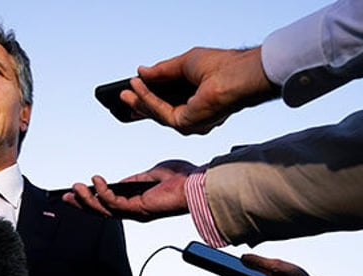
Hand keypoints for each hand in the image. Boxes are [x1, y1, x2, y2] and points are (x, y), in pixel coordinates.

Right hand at [64, 160, 195, 221]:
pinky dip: (103, 192)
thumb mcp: (153, 174)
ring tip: (75, 188)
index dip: (92, 200)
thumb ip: (135, 180)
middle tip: (67, 196)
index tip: (78, 191)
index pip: (109, 205)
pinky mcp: (139, 209)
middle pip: (101, 212)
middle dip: (82, 204)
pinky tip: (96, 181)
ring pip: (103, 210)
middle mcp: (135, 211)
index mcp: (138, 204)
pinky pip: (114, 203)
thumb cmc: (182, 179)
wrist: (197, 184)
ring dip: (87, 199)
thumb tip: (119, 182)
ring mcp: (136, 212)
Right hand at [120, 47, 278, 134]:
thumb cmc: (223, 66)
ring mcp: (190, 122)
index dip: (152, 97)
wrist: (237, 75)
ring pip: (157, 113)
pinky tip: (137, 87)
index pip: (170, 103)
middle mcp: (195, 115)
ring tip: (125, 91)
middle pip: (161, 111)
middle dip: (141, 103)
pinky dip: (147, 99)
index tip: (136, 90)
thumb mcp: (184, 63)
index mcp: (198, 101)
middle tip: (124, 96)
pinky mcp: (185, 124)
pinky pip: (159, 111)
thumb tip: (141, 72)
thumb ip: (162, 70)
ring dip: (140, 101)